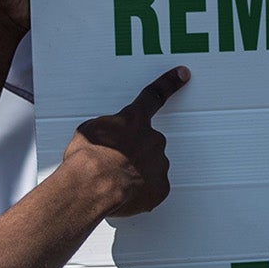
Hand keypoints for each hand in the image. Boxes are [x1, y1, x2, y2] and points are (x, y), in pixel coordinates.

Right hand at [63, 66, 188, 217]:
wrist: (91, 188)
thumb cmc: (86, 160)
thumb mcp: (89, 132)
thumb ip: (109, 129)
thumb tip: (108, 136)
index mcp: (133, 120)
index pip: (153, 96)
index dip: (169, 83)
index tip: (182, 74)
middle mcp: (152, 139)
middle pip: (148, 142)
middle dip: (134, 151)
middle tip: (112, 162)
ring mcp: (159, 163)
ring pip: (151, 165)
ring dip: (136, 171)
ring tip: (114, 180)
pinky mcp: (160, 187)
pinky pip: (153, 187)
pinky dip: (141, 191)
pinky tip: (124, 193)